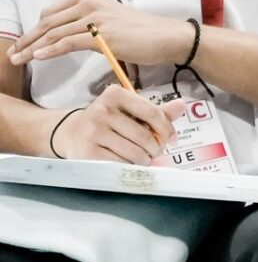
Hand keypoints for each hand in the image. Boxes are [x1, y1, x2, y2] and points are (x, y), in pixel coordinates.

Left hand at [10, 0, 192, 67]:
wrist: (167, 37)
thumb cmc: (144, 33)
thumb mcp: (110, 22)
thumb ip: (89, 25)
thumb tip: (71, 38)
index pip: (51, 13)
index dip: (34, 29)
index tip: (23, 43)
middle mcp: (88, 4)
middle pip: (47, 22)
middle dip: (27, 39)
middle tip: (13, 53)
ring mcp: (95, 18)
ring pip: (54, 33)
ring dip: (32, 47)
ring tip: (18, 59)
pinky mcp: (101, 35)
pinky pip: (68, 42)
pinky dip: (49, 50)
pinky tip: (37, 57)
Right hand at [53, 86, 184, 162]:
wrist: (71, 133)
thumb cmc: (108, 121)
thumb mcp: (130, 111)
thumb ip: (156, 111)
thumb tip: (182, 105)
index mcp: (115, 95)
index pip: (152, 113)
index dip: (166, 129)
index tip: (171, 138)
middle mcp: (102, 111)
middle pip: (145, 137)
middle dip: (156, 148)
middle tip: (154, 151)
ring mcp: (93, 132)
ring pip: (135, 153)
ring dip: (144, 159)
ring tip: (142, 157)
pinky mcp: (88, 152)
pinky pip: (121, 164)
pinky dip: (130, 166)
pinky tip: (127, 161)